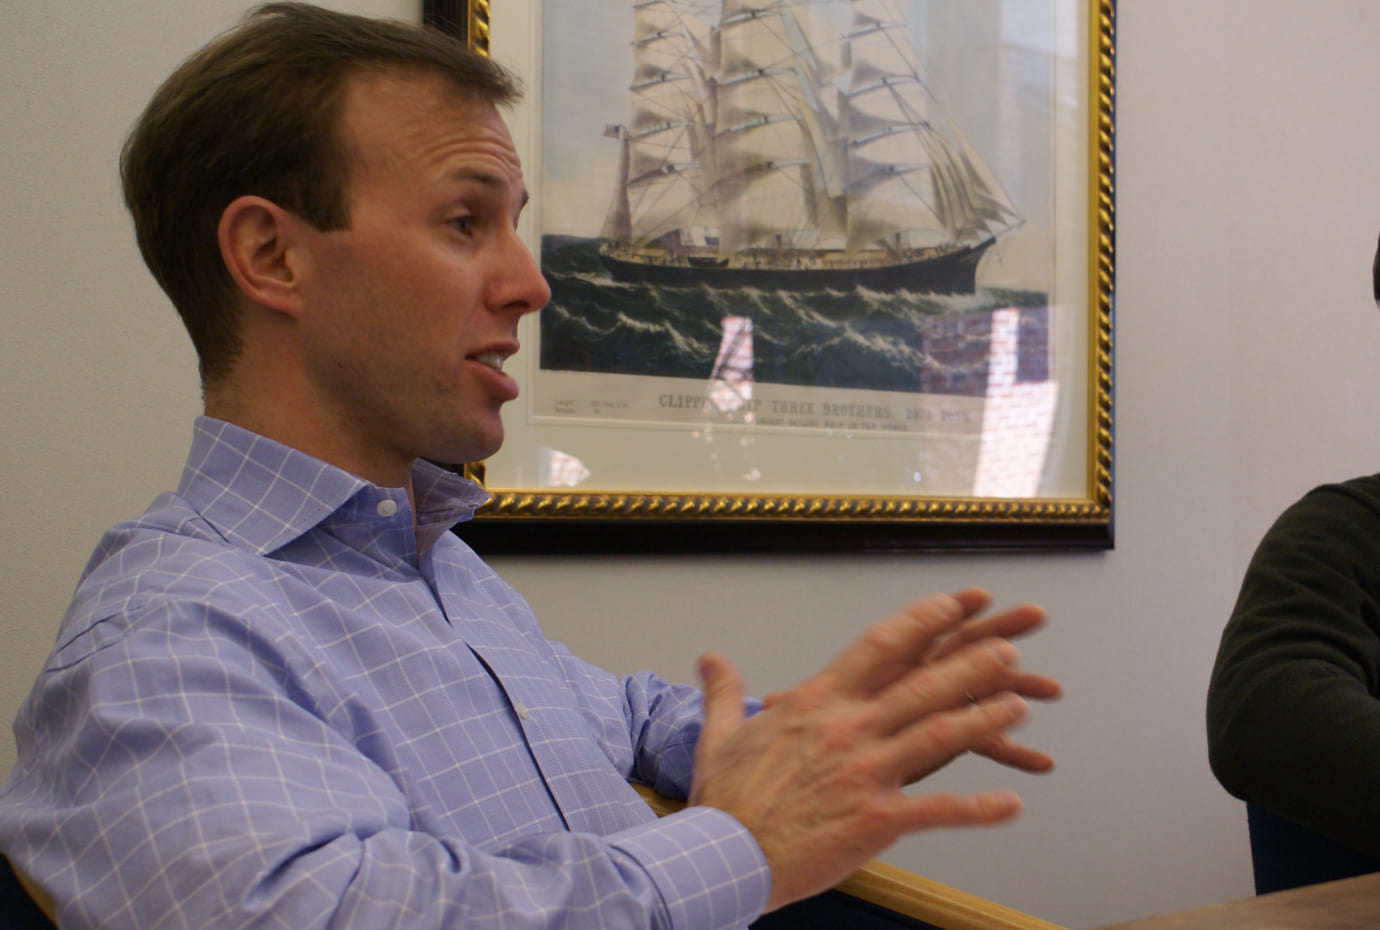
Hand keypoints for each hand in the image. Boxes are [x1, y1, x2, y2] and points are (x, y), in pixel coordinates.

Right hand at [687, 589, 1059, 911]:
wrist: (725, 856)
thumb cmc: (725, 800)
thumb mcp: (721, 735)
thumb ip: (724, 690)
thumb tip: (710, 656)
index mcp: (817, 703)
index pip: (879, 648)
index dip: (922, 622)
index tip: (953, 605)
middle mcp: (848, 730)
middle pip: (922, 685)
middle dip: (970, 664)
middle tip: (1007, 648)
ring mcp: (866, 774)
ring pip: (940, 736)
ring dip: (985, 719)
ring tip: (1021, 705)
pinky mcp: (877, 820)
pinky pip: (939, 811)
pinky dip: (979, 809)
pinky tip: (1011, 806)